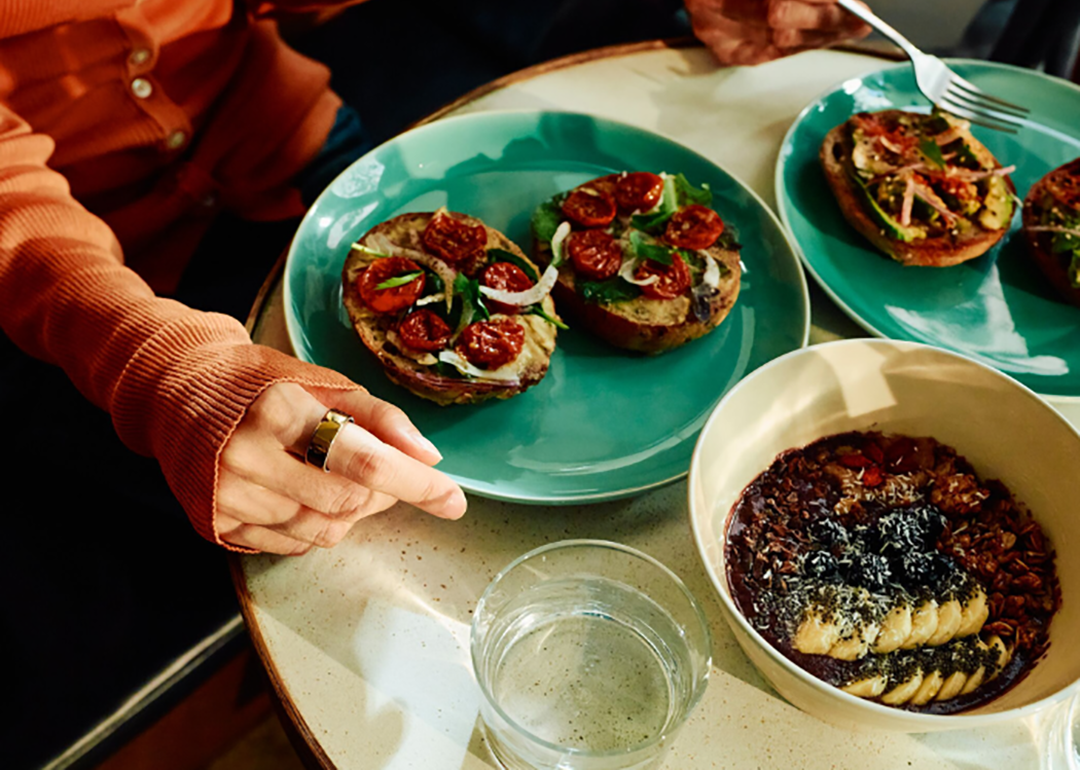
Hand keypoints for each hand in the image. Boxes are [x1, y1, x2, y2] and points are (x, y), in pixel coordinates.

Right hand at [216, 382, 465, 553]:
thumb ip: (379, 417)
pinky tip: (307, 493)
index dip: (417, 484)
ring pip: (324, 531)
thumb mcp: (322, 381)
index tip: (453, 499)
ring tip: (340, 476)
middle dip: (382, 493)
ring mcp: (228, 498)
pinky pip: (293, 545)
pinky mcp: (217, 526)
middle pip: (349, 502)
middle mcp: (247, 458)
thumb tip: (428, 458)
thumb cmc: (258, 383)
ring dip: (352, 511)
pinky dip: (318, 525)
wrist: (175, 392)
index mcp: (278, 411)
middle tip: (384, 471)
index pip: (365, 463)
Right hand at [685, 0, 871, 65]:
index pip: (778, 0)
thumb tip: (838, 0)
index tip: (851, 6)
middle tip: (859, 20)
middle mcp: (714, 10)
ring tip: (849, 28)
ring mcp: (717, 34)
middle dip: (826, 21)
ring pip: (778, 42)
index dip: (821, 2)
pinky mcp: (724, 51)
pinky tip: (822, 38)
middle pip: (779, 21)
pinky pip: (769, 53)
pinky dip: (800, 45)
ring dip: (819, 36)